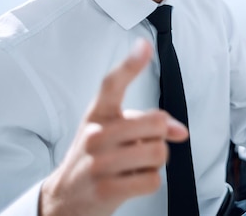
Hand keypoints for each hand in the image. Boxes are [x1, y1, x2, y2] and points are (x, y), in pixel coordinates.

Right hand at [39, 39, 188, 215]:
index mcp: (98, 115)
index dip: (130, 64)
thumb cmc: (95, 158)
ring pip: (158, 152)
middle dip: (159, 136)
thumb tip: (180, 131)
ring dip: (155, 162)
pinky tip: (130, 181)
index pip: (112, 84)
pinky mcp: (106, 190)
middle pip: (156, 122)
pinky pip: (152, 180)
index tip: (144, 46)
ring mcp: (99, 163)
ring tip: (135, 165)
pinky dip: (148, 182)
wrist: (65, 199)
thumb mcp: (114, 133)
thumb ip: (148, 123)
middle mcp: (96, 135)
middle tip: (144, 144)